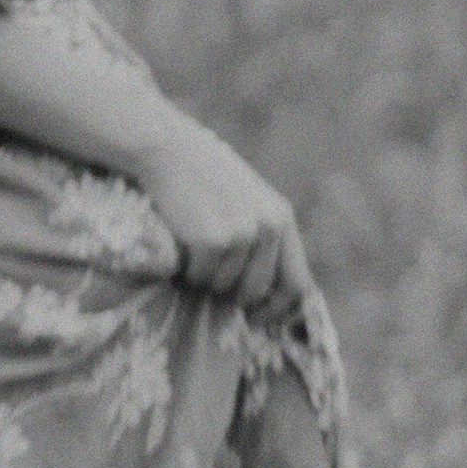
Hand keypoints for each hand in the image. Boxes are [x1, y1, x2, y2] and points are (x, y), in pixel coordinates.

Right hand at [137, 107, 312, 313]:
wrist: (168, 149)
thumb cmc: (203, 177)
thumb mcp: (247, 200)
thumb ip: (264, 237)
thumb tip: (265, 293)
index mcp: (282, 218)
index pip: (297, 284)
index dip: (278, 310)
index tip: (257, 318)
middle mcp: (269, 227)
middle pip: (257, 292)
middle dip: (233, 297)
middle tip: (211, 284)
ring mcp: (241, 234)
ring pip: (224, 287)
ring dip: (205, 279)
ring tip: (193, 250)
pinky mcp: (211, 240)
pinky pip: (199, 278)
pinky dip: (187, 271)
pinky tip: (181, 244)